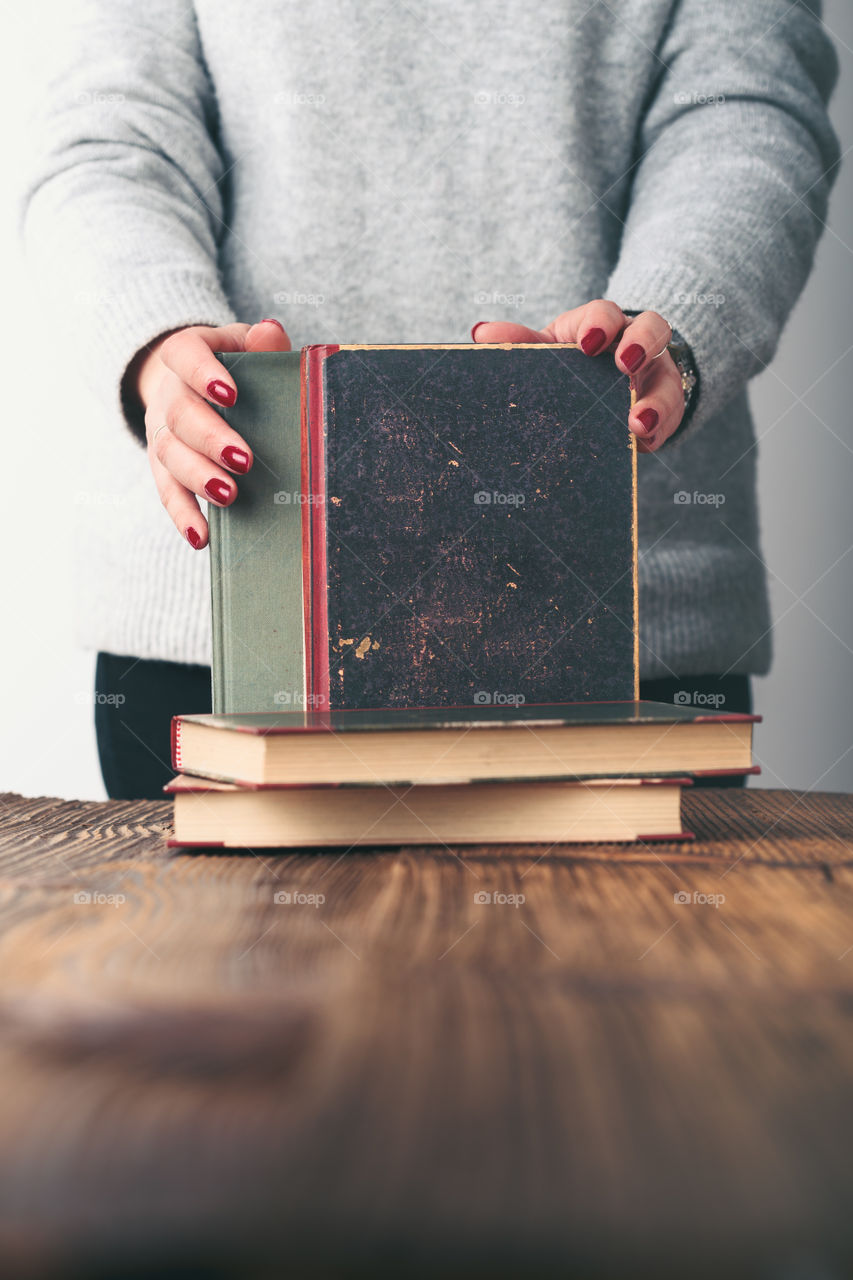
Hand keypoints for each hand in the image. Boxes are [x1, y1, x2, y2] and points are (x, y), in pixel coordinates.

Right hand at [134, 319, 291, 547]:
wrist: (199, 386)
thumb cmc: (236, 366)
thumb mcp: (247, 347)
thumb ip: (261, 344)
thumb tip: (271, 332)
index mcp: (186, 353)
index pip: (184, 355)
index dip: (202, 373)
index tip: (228, 394)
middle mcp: (167, 393)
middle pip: (179, 414)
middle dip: (209, 439)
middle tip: (243, 461)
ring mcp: (161, 432)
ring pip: (169, 455)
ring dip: (198, 478)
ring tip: (228, 495)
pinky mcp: (163, 467)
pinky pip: (168, 492)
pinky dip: (183, 515)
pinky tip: (201, 536)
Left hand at [471, 301, 682, 451]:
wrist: (597, 393)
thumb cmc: (568, 364)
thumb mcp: (546, 352)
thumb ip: (520, 343)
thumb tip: (481, 333)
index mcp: (601, 326)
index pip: (607, 312)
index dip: (600, 323)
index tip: (586, 344)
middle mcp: (635, 344)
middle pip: (654, 329)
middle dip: (642, 344)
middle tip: (625, 366)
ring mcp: (655, 376)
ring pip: (670, 379)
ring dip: (657, 401)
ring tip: (637, 422)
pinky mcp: (665, 410)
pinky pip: (670, 419)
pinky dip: (659, 431)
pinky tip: (643, 444)